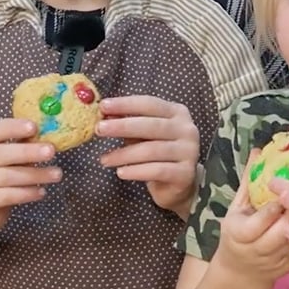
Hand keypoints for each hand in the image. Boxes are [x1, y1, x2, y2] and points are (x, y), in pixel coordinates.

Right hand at [0, 118, 61, 236]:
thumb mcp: (4, 157)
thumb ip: (19, 144)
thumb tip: (45, 133)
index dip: (13, 127)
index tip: (34, 126)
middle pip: (0, 154)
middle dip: (28, 152)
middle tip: (51, 151)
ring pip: (6, 176)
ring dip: (34, 174)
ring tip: (56, 174)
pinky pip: (7, 196)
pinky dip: (27, 193)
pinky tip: (41, 191)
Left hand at [96, 95, 199, 213]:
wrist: (180, 185)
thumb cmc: (158, 154)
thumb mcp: (143, 135)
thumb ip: (128, 123)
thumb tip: (104, 114)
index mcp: (177, 113)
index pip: (149, 103)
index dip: (125, 104)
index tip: (103, 106)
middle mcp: (187, 129)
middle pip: (151, 125)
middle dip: (122, 126)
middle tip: (99, 129)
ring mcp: (189, 152)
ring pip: (151, 150)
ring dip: (123, 154)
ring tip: (104, 159)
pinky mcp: (185, 173)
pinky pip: (156, 170)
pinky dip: (135, 171)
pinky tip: (121, 172)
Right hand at [213, 150, 288, 283]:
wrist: (241, 271)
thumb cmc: (236, 233)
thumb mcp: (236, 207)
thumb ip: (248, 182)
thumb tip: (258, 151)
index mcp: (238, 233)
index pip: (258, 223)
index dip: (273, 208)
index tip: (286, 190)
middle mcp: (257, 250)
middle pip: (282, 232)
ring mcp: (276, 261)